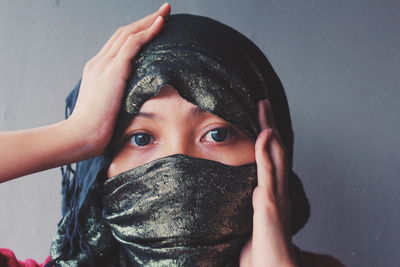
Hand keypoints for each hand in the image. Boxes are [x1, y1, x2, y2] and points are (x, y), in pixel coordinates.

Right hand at [0, 3, 170, 181]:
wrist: (81, 135)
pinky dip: (147, 32)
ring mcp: (105, 64)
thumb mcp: (108, 108)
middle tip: (163, 11)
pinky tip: (160, 24)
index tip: (151, 27)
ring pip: (129, 34)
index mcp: (98, 70)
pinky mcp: (113, 70)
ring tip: (166, 12)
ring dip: (149, 21)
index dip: (136, 33)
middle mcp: (100, 62)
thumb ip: (117, 99)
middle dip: (144, 21)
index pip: (119, 45)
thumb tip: (132, 105)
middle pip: (124, 33)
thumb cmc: (94, 128)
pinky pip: (133, 44)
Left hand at [239, 99, 298, 266]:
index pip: (272, 159)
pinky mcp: (269, 203)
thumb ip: (252, 207)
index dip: (268, 138)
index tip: (262, 121)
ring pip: (275, 154)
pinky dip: (266, 151)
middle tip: (263, 104)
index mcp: (273, 194)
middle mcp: (278, 190)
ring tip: (264, 108)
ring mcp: (275, 195)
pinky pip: (268, 172)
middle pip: (276, 150)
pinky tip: (265, 133)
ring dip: (269, 129)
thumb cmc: (262, 253)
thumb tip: (245, 196)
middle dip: (270, 125)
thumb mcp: (254, 223)